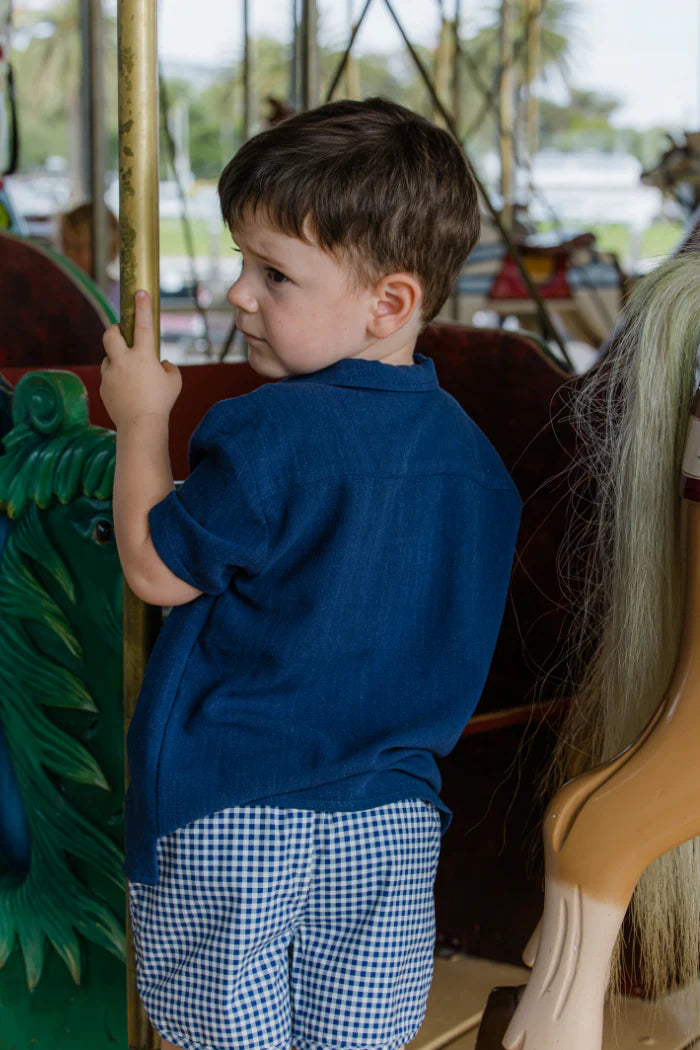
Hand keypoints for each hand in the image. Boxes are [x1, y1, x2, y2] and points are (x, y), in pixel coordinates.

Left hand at [100, 290, 181, 427]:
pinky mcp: (104, 388)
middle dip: (115, 329)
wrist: (140, 424)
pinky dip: (117, 380)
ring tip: (130, 374)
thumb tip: (162, 363)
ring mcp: (110, 374)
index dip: (142, 306)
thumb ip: (168, 367)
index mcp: (143, 356)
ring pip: (109, 358)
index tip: (140, 291)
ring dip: (117, 360)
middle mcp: (123, 361)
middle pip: (110, 334)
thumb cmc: (161, 402)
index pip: (143, 325)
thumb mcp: (174, 381)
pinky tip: (128, 392)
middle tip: (122, 333)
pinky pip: (109, 378)